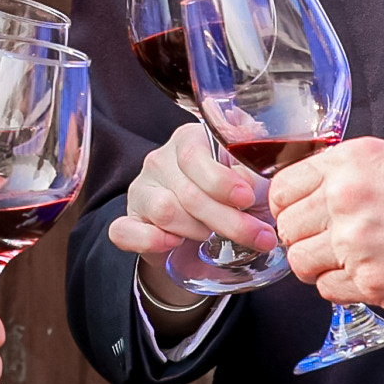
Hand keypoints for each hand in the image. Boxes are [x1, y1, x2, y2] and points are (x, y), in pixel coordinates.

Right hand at [101, 121, 275, 306]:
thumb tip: (253, 183)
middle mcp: (161, 160)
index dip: (222, 181)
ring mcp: (141, 190)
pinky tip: (172, 243)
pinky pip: (125, 231)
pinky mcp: (129, 220)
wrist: (209, 237)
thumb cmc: (235, 200)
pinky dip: (149, 240)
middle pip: (188, 191)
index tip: (248, 199)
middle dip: (227, 220)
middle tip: (258, 237)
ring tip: (214, 237)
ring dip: (196, 230)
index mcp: (189, 140)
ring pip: (165, 211)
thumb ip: (255, 174)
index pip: (196, 156)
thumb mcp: (253, 182)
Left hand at [274, 139, 383, 312]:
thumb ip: (354, 176)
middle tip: (330, 242)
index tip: (299, 216)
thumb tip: (321, 196)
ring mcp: (355, 244)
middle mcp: (345, 199)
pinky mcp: (373, 283)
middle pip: (287, 229)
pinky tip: (372, 274)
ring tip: (354, 260)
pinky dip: (344, 288)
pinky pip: (330, 291)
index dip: (288, 207)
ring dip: (321, 265)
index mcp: (350, 162)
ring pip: (302, 264)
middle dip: (304, 238)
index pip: (282, 188)